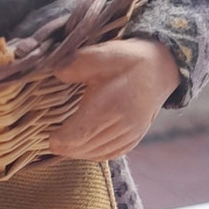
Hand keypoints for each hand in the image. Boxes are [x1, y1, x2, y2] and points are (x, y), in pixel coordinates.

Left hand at [48, 37, 180, 161]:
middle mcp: (120, 126)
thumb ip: (73, 64)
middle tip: (52, 139)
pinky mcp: (134, 138)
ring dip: (77, 152)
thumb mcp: (99, 53)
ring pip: (95, 154)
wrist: (160, 67)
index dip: (57, 140)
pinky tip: (84, 146)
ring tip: (65, 143)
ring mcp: (129, 135)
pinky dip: (94, 153)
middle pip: (82, 149)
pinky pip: (110, 154)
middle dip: (64, 147)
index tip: (48, 134)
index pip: (75, 137)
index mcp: (107, 107)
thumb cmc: (127, 60)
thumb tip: (55, 74)